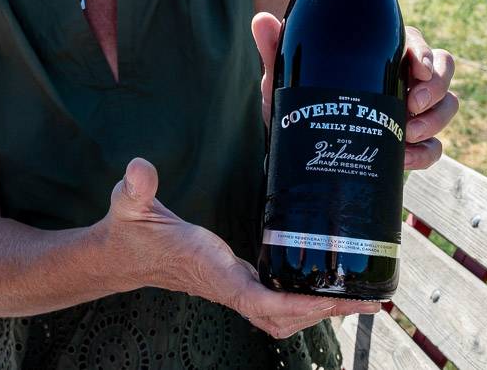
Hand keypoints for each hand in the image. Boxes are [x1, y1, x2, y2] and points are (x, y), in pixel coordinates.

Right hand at [96, 158, 381, 338]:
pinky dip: (302, 305)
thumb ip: (136, 187)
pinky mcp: (235, 282)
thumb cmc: (130, 231)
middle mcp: (227, 286)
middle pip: (283, 317)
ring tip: (357, 296)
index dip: (295, 304)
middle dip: (323, 311)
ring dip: (318, 312)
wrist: (120, 254)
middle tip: (366, 296)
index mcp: (212, 269)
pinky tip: (323, 289)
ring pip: (281, 317)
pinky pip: (275, 305)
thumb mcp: (129, 204)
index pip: (259, 300)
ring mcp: (233, 288)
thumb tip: (138, 168)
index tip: (330, 300)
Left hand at [251, 13, 457, 170]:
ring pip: (447, 106)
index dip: (426, 54)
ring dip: (435, 120)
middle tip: (412, 105)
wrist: (300, 150)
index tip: (417, 69)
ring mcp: (412, 112)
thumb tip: (262, 19)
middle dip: (436, 88)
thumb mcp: (286, 78)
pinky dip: (426, 153)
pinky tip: (405, 159)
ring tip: (407, 134)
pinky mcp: (412, 144)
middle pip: (444, 70)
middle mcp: (403, 79)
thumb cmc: (298, 102)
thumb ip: (275, 48)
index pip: (417, 43)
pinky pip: (435, 148)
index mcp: (381, 54)